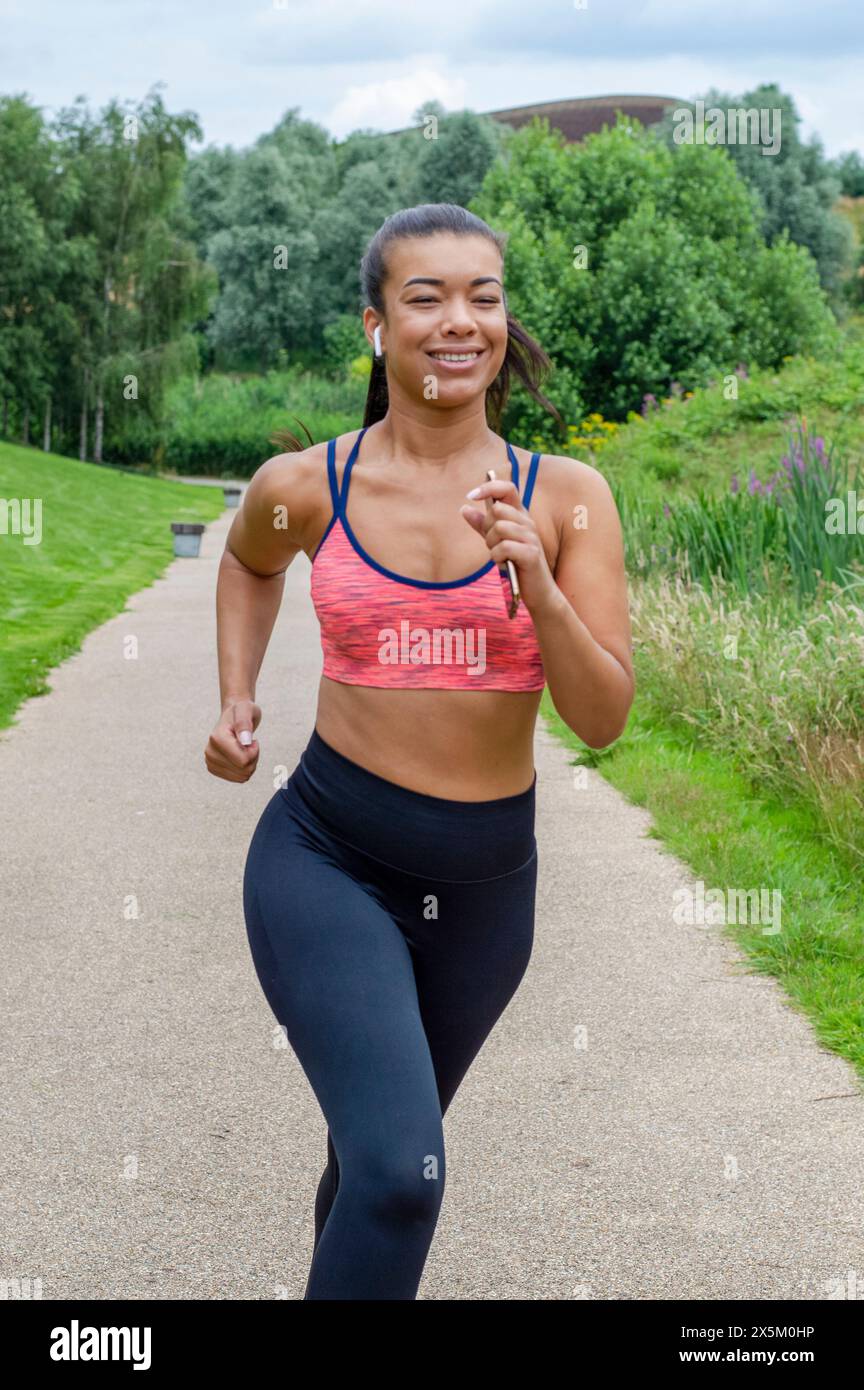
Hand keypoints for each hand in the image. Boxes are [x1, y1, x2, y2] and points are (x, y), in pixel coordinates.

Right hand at [205, 698, 261, 781]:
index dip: (254, 752)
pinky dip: (244, 769)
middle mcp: (210, 752)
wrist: (232, 716)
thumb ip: (245, 723)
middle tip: (249, 743)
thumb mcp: (246, 710)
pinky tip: (240, 755)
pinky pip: (238, 779)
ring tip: (244, 748)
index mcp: (217, 739)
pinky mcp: (214, 769)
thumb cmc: (241, 712)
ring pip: (242, 777)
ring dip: (250, 764)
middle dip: (253, 758)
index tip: (252, 739)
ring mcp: (210, 762)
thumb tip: (245, 740)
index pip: (243, 761)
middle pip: (244, 770)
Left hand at [460, 476, 558, 616]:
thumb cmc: (516, 564)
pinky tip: (503, 563)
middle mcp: (528, 522)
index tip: (470, 495)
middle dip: (487, 527)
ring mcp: (531, 537)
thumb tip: (464, 508)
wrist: (538, 591)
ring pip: (499, 527)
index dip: (489, 487)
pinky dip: (497, 556)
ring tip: (498, 555)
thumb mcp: (496, 541)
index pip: (508, 489)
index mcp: (520, 516)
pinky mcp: (531, 554)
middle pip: (498, 510)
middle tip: (492, 543)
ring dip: (492, 544)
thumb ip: (482, 525)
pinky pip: (504, 547)